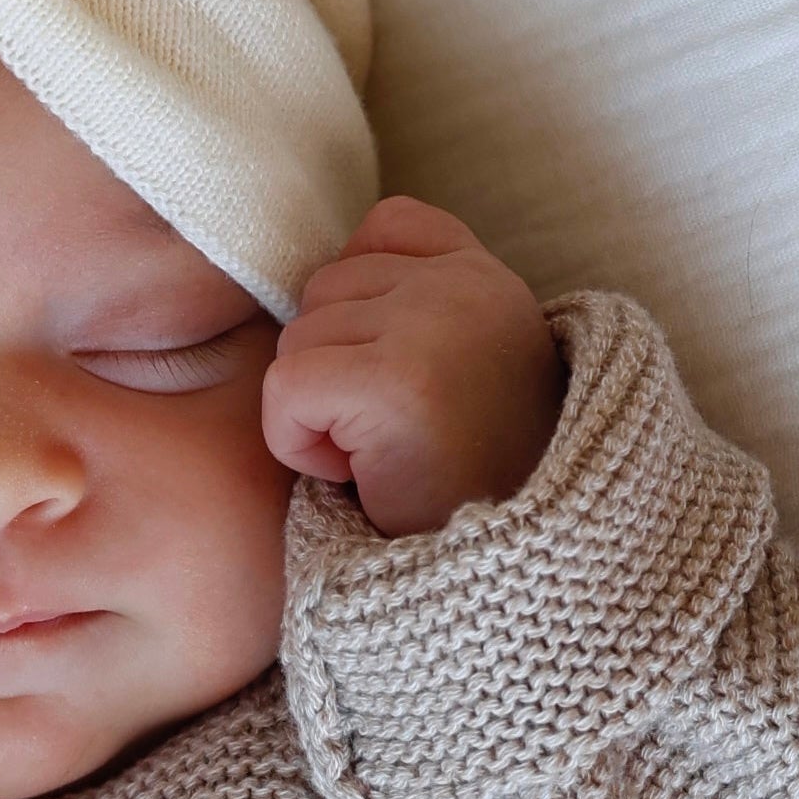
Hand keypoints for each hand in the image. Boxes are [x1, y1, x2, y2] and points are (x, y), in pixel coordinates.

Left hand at [262, 198, 560, 537]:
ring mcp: (434, 326)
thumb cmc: (470, 484)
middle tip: (392, 434)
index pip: (386, 227)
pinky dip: (298, 441)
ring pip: (297, 339)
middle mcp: (467, 286)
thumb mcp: (466, 370)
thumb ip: (419, 305)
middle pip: (324, 289)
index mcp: (488, 277)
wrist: (511, 571)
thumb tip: (324, 281)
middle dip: (333, 368)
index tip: (402, 380)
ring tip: (380, 453)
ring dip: (315, 411)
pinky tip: (356, 472)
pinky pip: (286, 386)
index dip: (361, 306)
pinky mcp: (396, 381)